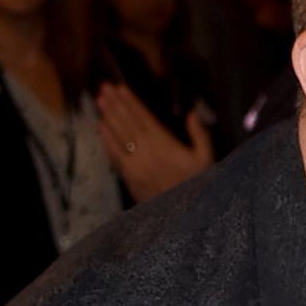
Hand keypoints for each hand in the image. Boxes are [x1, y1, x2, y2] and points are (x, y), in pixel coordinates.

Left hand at [96, 86, 212, 201]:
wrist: (185, 217)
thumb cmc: (198, 186)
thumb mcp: (207, 160)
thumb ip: (200, 135)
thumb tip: (192, 113)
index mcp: (164, 143)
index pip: (143, 117)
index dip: (130, 101)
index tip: (120, 87)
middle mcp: (146, 151)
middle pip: (127, 122)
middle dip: (115, 104)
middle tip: (104, 88)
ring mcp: (135, 165)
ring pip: (118, 136)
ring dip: (108, 117)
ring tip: (99, 101)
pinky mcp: (130, 178)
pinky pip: (115, 155)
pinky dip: (107, 140)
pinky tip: (100, 128)